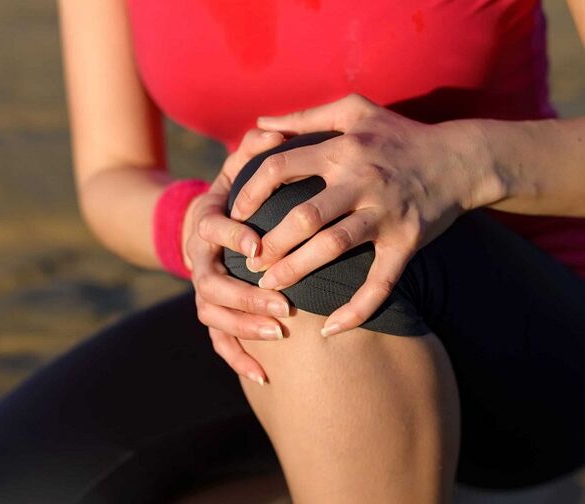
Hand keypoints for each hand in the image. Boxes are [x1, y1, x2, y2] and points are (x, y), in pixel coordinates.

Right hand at [184, 128, 292, 385]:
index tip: (257, 246)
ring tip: (278, 334)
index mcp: (206, 221)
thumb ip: (254, 153)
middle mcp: (198, 258)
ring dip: (242, 326)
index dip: (230, 237)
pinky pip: (218, 341)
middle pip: (208, 283)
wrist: (205, 222)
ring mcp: (202, 288)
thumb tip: (269, 131)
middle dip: (245, 296)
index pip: (210, 229)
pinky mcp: (212, 312)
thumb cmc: (236, 193)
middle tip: (284, 306)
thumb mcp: (240, 169)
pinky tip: (264, 375)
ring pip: (211, 315)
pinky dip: (237, 358)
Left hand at [232, 94, 491, 336]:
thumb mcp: (355, 109)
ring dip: (297, 270)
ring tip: (270, 287)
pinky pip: (380, 282)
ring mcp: (386, 214)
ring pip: (333, 247)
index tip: (235, 214)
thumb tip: (260, 121)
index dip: (251, 192)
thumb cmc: (400, 134)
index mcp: (342, 149)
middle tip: (247, 262)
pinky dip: (356, 309)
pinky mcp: (408, 241)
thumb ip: (304, 116)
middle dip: (269, 242)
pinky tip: (330, 328)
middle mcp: (361, 181)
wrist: (462, 158)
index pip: (281, 167)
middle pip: (304, 215)